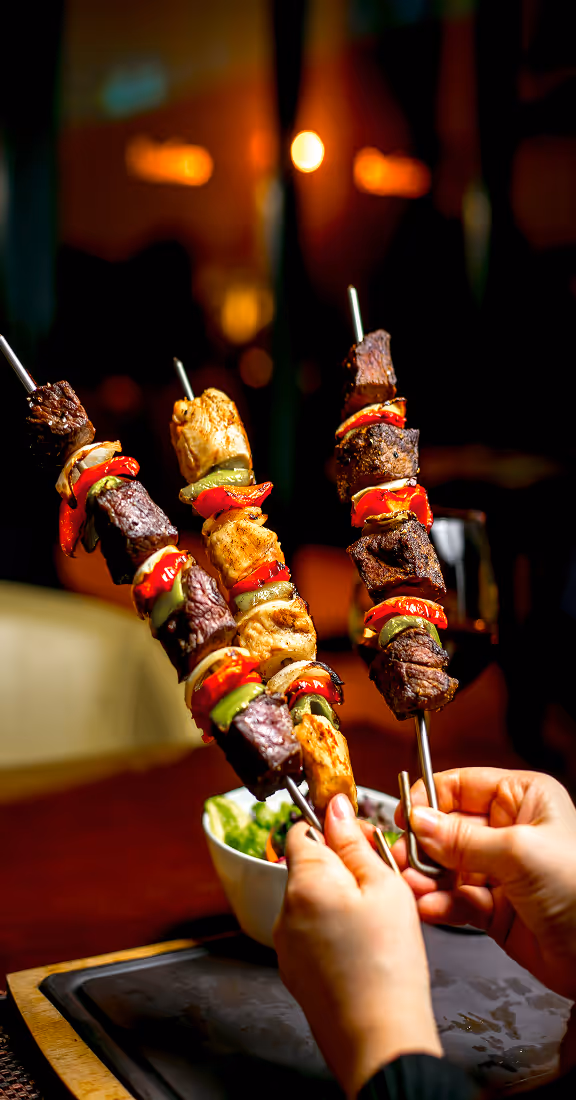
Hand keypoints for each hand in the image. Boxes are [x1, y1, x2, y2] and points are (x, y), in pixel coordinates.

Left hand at [274, 794, 441, 1097]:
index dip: (335, 829)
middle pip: (310, 866)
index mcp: (303, 881)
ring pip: (313, 901)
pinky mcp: (295, 971)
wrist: (379, 1041)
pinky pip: (313, 934)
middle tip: (385, 887)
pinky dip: (335, 933)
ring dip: (341, 901)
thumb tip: (336, 808)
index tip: (364, 842)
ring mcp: (286, 944)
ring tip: (379, 925)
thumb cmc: (388, 965)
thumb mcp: (385, 887)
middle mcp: (284, 910)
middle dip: (344, 868)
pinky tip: (366, 951)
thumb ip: (355, 843)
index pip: (302, 829)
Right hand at [393, 767, 575, 999]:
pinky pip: (456, 899)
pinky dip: (440, 903)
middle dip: (422, 843)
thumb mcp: (519, 852)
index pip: (461, 785)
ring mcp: (501, 870)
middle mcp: (509, 830)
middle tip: (399, 856)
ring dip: (426, 877)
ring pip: (447, 866)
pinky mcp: (494, 908)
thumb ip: (463, 838)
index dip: (429, 799)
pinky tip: (429, 906)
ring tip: (411, 885)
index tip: (404, 816)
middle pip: (448, 827)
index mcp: (523, 799)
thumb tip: (419, 821)